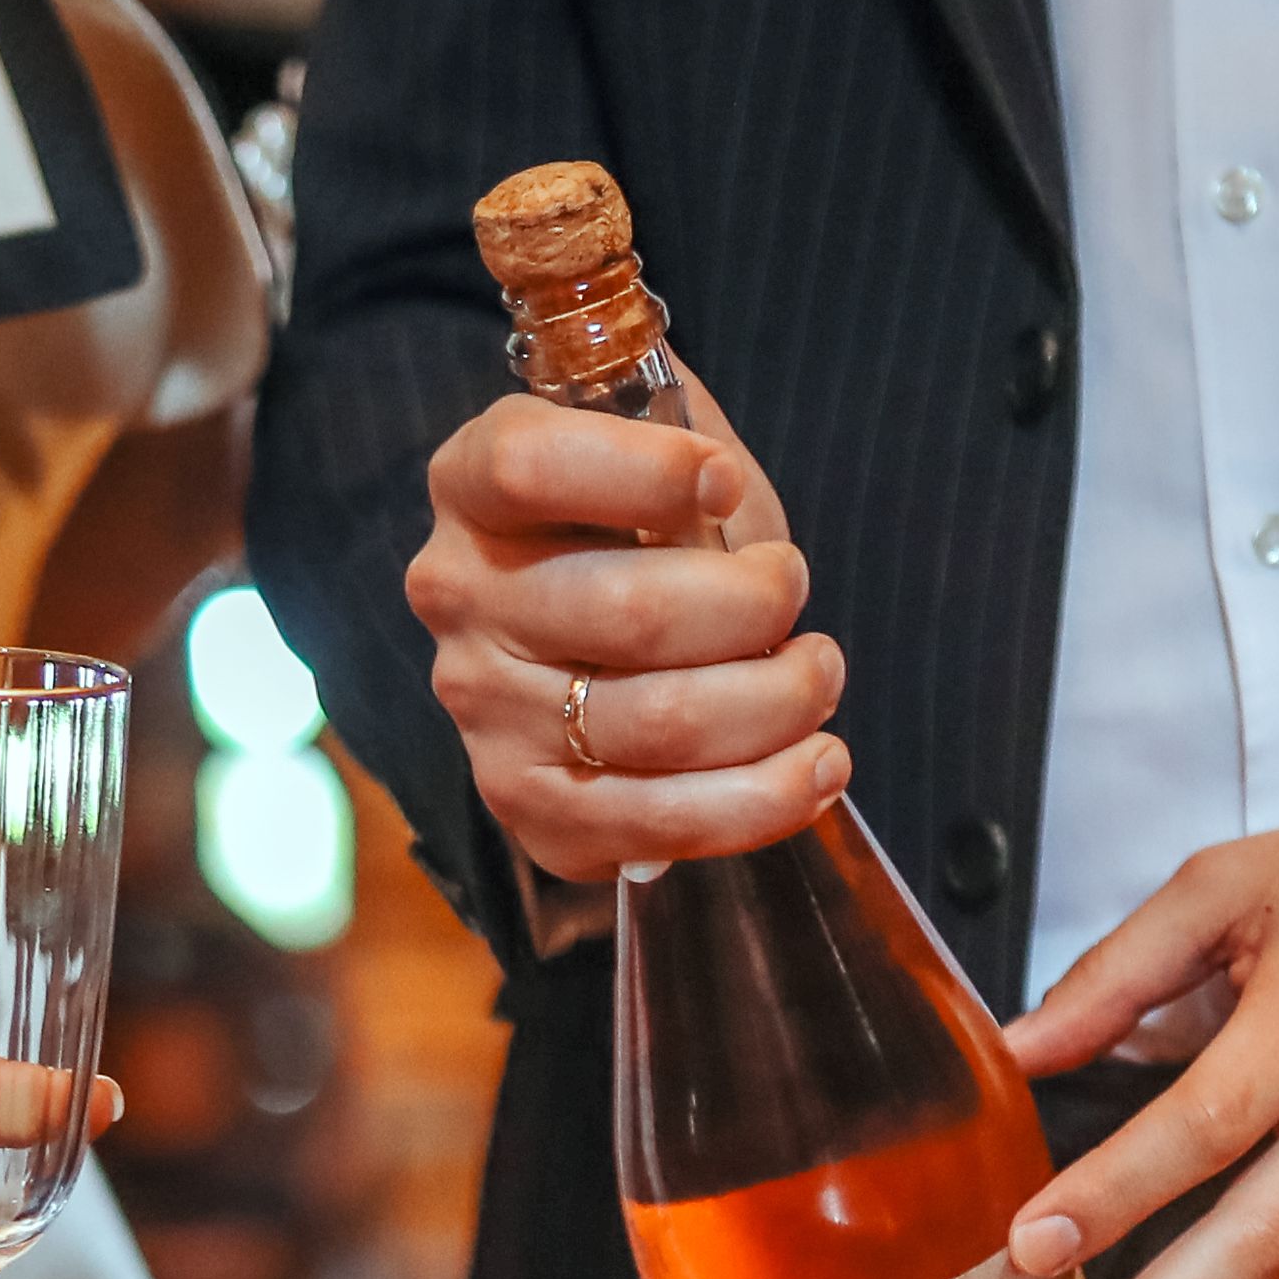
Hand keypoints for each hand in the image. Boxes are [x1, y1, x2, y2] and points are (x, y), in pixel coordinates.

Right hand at [403, 371, 845, 881]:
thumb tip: (719, 504)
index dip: (646, 472)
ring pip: (663, 723)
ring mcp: (485, 715)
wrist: (590, 639)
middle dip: (756, 603)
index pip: (528, 468)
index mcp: (471, 489)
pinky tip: (816, 766)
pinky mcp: (528, 806)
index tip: (723, 483)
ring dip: (781, 700)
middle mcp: (459, 602)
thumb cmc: (642, 531)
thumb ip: (690, 459)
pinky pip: (661, 821)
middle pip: (630, 612)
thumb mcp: (663, 457)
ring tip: (818, 675)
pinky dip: (765, 798)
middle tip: (794, 591)